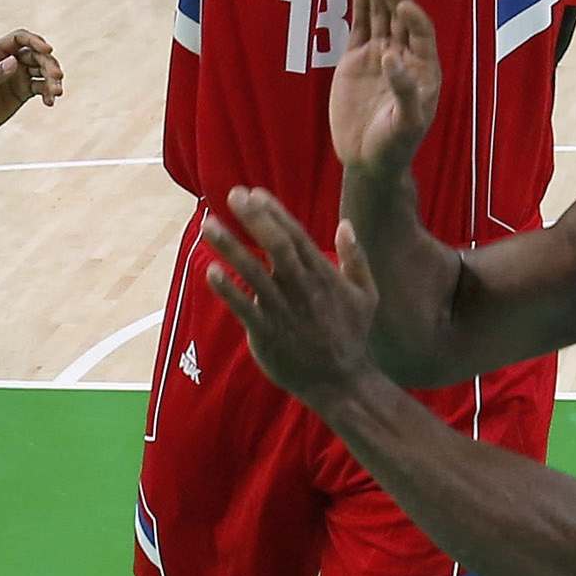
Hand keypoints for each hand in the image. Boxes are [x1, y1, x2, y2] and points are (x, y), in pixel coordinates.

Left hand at [0, 28, 63, 133]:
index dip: (35, 41)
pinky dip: (49, 93)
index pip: (20, 38)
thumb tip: (14, 61)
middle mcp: (10, 60)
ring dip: (53, 79)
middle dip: (49, 64)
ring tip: (57, 93)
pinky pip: (42, 87)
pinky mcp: (24, 91)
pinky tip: (50, 103)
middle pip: (37, 54)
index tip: (48, 50)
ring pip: (43, 71)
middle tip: (57, 77)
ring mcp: (18, 75)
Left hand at [201, 188, 380, 406]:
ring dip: (230, 247)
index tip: (254, 192)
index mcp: (323, 276)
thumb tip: (346, 225)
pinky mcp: (268, 334)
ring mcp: (284, 311)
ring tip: (209, 225)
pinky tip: (211, 271)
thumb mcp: (366, 295)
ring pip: (254, 273)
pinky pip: (245, 308)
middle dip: (253, 218)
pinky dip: (228, 290)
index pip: (296, 235)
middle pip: (275, 245)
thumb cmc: (352, 337)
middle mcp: (303, 289)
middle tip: (232, 194)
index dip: (274, 212)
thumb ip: (356, 259)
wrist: (342, 383)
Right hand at [329, 0, 439, 182]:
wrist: (368, 161)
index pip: (422, 36)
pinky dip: (361, 8)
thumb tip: (391, 58)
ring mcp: (379, 56)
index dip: (414, 19)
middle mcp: (404, 58)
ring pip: (381, 17)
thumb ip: (403, 92)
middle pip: (401, 19)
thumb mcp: (405, 125)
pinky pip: (360, 28)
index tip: (404, 6)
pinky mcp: (356, 60)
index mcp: (424, 71)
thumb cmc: (395, 146)